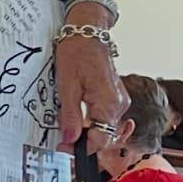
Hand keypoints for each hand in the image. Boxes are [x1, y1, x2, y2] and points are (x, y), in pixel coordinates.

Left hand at [54, 34, 128, 151]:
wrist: (87, 32)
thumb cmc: (77, 52)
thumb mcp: (67, 86)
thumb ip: (70, 116)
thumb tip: (70, 139)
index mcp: (109, 103)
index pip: (100, 139)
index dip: (81, 148)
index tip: (64, 149)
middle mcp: (119, 103)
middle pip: (104, 135)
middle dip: (84, 141)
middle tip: (63, 139)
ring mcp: (119, 100)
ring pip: (105, 126)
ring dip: (88, 131)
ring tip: (68, 126)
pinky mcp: (115, 96)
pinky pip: (106, 115)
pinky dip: (92, 120)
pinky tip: (79, 115)